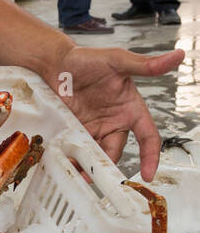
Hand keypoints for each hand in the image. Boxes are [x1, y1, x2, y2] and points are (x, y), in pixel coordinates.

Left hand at [42, 45, 184, 180]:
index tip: (148, 174)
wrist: (56, 63)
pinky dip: (74, 158)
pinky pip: (78, 149)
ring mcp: (95, 128)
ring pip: (97, 155)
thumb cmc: (89, 58)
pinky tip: (67, 162)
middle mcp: (114, 122)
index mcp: (130, 109)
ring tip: (79, 174)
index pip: (148, 137)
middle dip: (109, 167)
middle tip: (98, 177)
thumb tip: (177, 56)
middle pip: (116, 152)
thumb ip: (145, 65)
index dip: (150, 156)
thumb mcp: (117, 60)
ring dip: (89, 166)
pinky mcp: (76, 130)